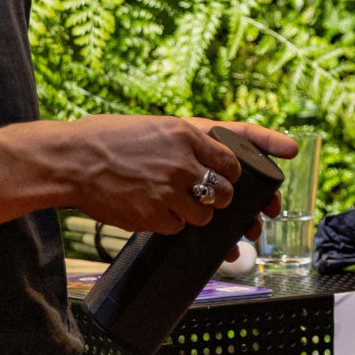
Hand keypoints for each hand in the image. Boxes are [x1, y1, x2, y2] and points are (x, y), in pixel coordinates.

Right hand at [55, 115, 296, 235]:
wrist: (71, 160)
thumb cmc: (108, 139)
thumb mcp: (154, 127)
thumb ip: (187, 140)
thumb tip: (216, 160)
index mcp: (187, 132)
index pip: (237, 149)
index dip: (260, 155)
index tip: (283, 155)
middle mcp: (185, 160)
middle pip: (228, 189)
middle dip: (227, 199)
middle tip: (219, 200)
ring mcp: (172, 189)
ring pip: (208, 213)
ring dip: (199, 215)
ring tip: (177, 204)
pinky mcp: (156, 215)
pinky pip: (179, 227)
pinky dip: (171, 224)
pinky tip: (153, 212)